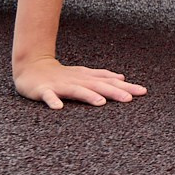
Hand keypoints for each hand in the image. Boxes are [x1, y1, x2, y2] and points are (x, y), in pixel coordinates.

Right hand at [12, 56, 147, 109]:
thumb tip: (122, 78)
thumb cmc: (61, 74)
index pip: (109, 83)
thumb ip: (102, 77)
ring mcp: (60, 85)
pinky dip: (53, 101)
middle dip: (113, 92)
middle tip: (129, 99)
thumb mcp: (83, 75)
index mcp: (87, 78)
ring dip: (88, 96)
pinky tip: (59, 107)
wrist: (31, 66)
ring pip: (77, 91)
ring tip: (101, 102)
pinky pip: (48, 97)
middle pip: (97, 87)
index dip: (126, 87)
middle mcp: (77, 81)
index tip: (143, 92)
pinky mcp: (44, 90)